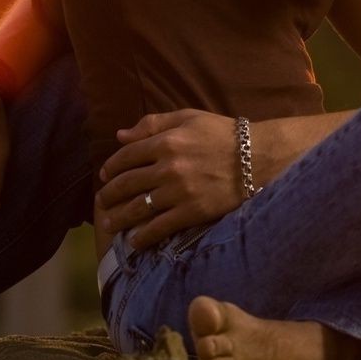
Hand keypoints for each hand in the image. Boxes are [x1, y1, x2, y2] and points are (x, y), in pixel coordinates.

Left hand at [94, 109, 246, 248]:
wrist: (259, 158)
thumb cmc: (223, 135)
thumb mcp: (189, 118)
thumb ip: (153, 124)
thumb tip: (120, 135)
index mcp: (166, 141)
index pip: (126, 157)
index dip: (110, 168)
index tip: (105, 176)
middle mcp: (167, 167)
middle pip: (126, 184)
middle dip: (109, 196)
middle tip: (101, 204)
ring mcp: (179, 192)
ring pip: (137, 208)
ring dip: (119, 218)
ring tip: (110, 225)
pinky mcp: (192, 212)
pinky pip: (159, 227)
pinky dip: (142, 236)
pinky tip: (134, 241)